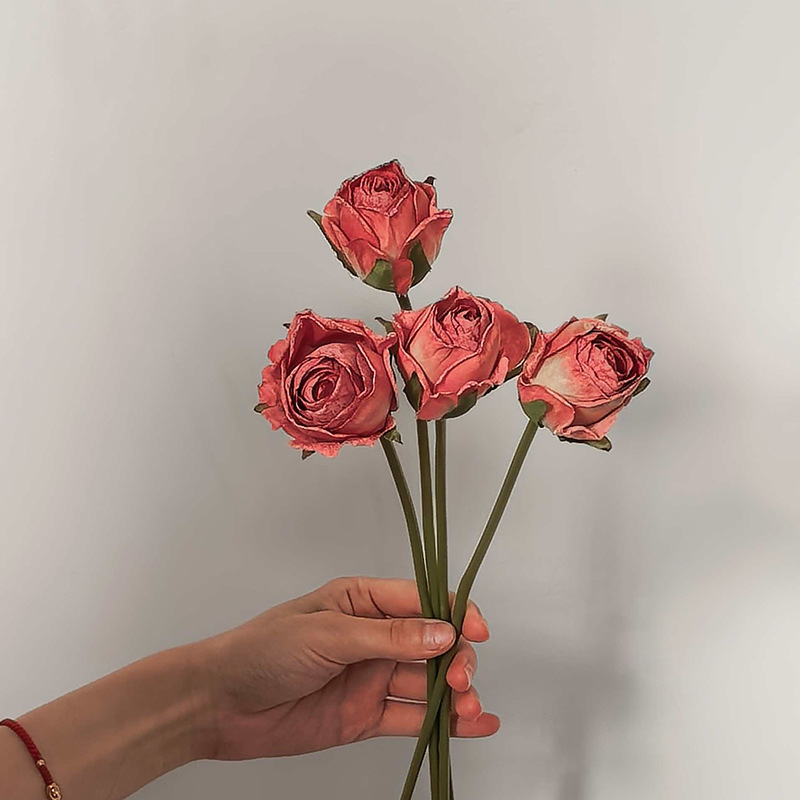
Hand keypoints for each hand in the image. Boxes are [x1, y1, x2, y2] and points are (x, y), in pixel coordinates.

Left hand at [195, 576, 498, 759]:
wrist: (220, 704)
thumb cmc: (264, 650)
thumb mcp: (328, 634)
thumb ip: (388, 638)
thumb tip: (443, 634)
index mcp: (364, 601)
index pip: (423, 599)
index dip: (455, 612)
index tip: (476, 632)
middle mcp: (374, 637)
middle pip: (434, 643)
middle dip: (456, 658)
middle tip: (459, 679)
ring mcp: (372, 677)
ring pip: (428, 682)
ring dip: (456, 693)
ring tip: (469, 707)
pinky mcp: (367, 716)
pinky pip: (413, 717)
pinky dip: (446, 723)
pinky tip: (475, 725)